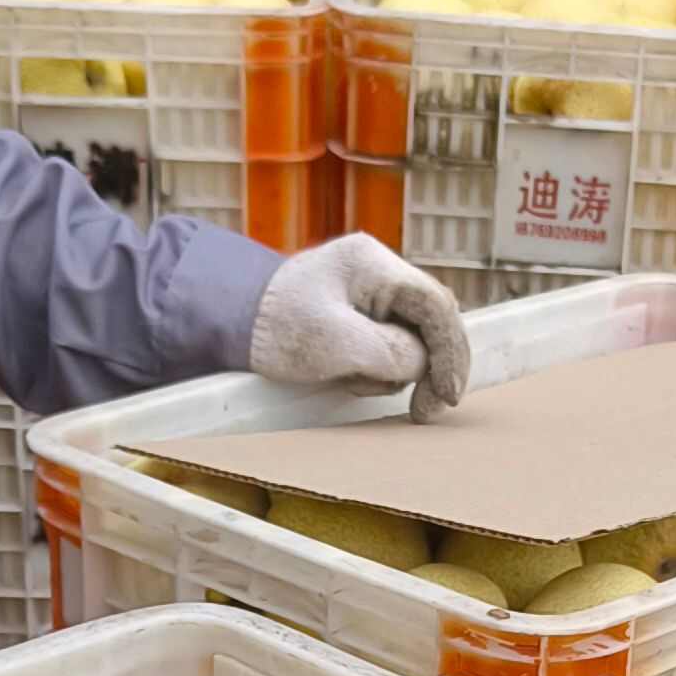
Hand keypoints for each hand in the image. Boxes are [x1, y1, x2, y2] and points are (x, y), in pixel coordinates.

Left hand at [248, 234, 469, 422]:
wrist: (224, 324)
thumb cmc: (271, 327)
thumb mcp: (335, 343)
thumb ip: (391, 352)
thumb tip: (421, 364)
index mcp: (373, 265)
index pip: (436, 305)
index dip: (450, 351)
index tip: (446, 395)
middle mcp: (377, 273)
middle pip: (430, 322)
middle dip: (431, 367)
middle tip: (425, 410)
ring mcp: (367, 295)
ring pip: (411, 340)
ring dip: (394, 371)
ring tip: (353, 381)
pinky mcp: (356, 318)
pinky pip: (387, 348)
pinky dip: (376, 371)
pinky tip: (347, 378)